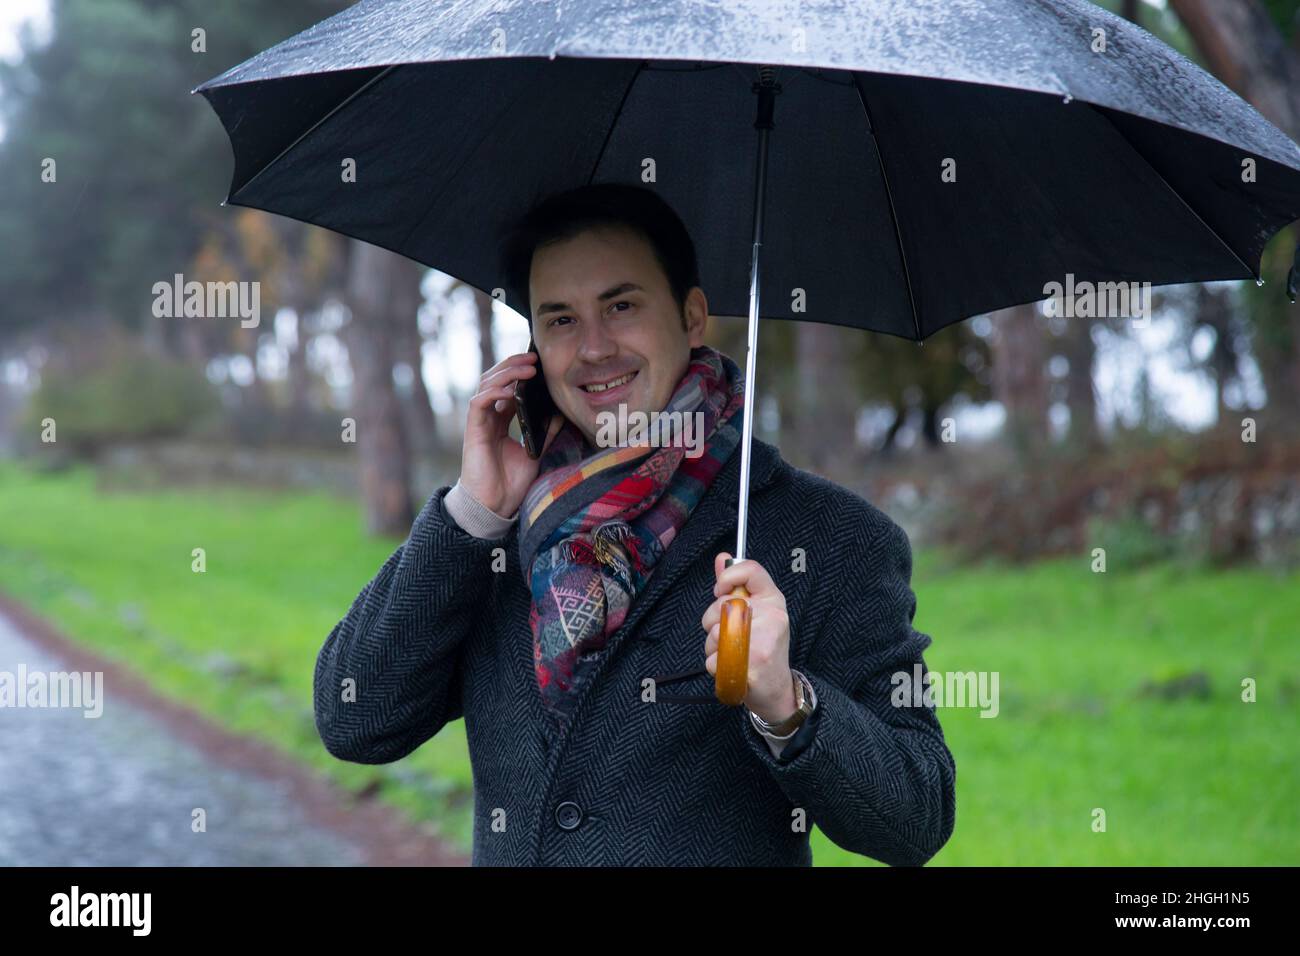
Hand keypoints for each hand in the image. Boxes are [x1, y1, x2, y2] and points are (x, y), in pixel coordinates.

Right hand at [460, 351, 563, 516]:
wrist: (495, 505)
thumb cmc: (511, 482)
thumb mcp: (535, 452)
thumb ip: (545, 432)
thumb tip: (560, 413)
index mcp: (500, 420)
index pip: (508, 387)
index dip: (521, 373)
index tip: (540, 364)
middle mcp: (488, 417)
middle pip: (495, 379)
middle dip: (513, 365)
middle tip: (534, 358)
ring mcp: (479, 422)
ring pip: (486, 385)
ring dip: (506, 373)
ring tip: (527, 368)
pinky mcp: (473, 430)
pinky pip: (479, 403)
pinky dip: (495, 393)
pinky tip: (511, 391)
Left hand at [700, 552, 795, 722]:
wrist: (777, 689)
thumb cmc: (763, 647)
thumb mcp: (756, 613)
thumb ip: (736, 585)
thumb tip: (722, 557)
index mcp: (773, 600)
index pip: (751, 570)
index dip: (727, 578)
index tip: (720, 592)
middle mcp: (773, 616)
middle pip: (723, 604)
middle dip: (712, 620)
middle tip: (726, 633)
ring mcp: (764, 640)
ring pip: (715, 633)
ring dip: (713, 646)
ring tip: (730, 653)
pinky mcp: (754, 665)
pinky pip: (715, 659)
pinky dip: (715, 666)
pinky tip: (731, 668)